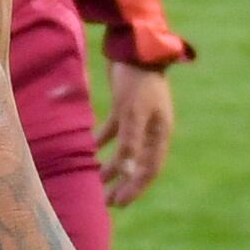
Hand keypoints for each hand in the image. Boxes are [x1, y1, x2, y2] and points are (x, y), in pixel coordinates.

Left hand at [98, 56, 177, 205]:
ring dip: (112, 165)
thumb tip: (127, 170)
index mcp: (160, 133)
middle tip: (106, 201)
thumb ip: (130, 141)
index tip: (120, 203)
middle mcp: (151, 129)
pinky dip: (103, 141)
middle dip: (123, 182)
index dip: (135, 188)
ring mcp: (138, 118)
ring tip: (96, 180)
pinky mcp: (124, 106)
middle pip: (138, 163)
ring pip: (124, 149)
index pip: (149, 169)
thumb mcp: (133, 112)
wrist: (134, 46)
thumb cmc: (137, 80)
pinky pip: (114, 131)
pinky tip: (90, 149)